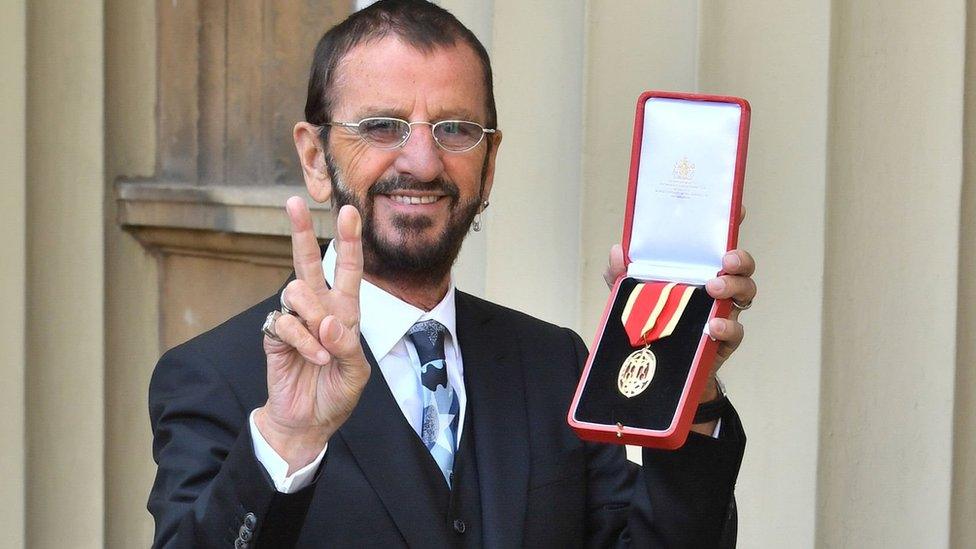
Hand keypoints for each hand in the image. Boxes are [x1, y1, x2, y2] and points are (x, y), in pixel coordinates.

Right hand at [256, 198, 369, 472]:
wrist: (308, 422)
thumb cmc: (336, 394)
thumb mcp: (356, 373)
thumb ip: (348, 346)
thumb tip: (330, 322)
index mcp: (344, 313)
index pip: (347, 270)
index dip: (349, 241)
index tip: (349, 211)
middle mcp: (318, 310)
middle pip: (307, 262)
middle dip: (300, 231)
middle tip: (293, 201)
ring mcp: (295, 321)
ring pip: (297, 291)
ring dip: (314, 318)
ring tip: (324, 349)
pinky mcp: (274, 336)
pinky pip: (285, 323)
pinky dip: (303, 341)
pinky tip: (313, 358)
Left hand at [602, 210, 756, 403]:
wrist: (658, 366)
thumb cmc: (653, 319)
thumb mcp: (632, 294)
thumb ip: (621, 274)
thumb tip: (617, 251)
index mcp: (698, 269)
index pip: (719, 242)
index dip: (731, 224)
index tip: (739, 210)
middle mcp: (717, 286)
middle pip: (742, 266)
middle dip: (740, 259)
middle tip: (724, 261)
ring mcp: (725, 311)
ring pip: (746, 292)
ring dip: (734, 287)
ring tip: (714, 288)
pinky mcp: (725, 339)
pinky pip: (736, 331)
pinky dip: (727, 327)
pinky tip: (713, 325)